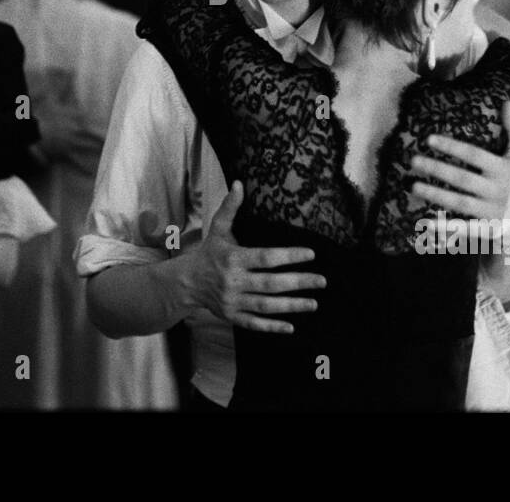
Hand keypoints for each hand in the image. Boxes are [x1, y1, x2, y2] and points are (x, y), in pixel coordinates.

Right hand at [183, 180, 325, 333]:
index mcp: (233, 258)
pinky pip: (254, 324)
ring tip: (314, 303)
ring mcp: (233, 301)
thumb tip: (239, 183)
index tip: (311, 254)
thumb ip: (230, 207)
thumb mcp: (218, 228)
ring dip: (292, 305)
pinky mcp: (232, 316)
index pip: (266, 258)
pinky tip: (292, 326)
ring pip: (266, 305)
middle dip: (298, 282)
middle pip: (271, 283)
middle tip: (322, 281)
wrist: (187, 282)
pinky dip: (272, 327)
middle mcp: (233, 281)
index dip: (289, 256)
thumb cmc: (208, 252)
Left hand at [410, 102, 509, 247]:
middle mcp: (496, 190)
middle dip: (438, 169)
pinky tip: (425, 222)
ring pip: (459, 203)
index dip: (452, 147)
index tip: (429, 138)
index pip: (474, 156)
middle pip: (463, 179)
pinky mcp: (485, 229)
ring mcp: (490, 211)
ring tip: (413, 185)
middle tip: (413, 160)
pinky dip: (445, 227)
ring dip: (435, 195)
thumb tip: (507, 102)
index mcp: (502, 169)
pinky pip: (463, 228)